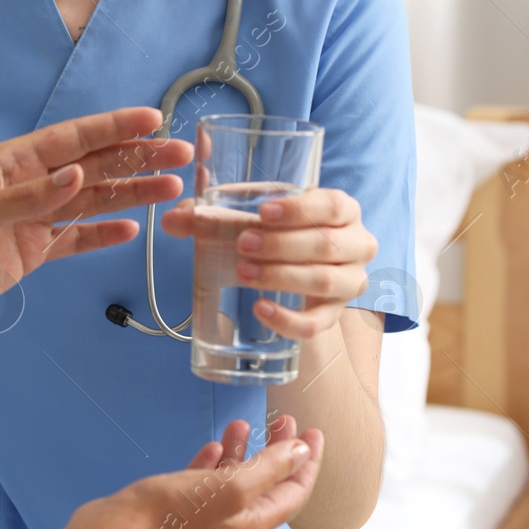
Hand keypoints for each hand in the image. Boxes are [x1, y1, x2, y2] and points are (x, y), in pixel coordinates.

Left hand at [0, 106, 191, 331]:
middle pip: (95, 165)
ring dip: (132, 194)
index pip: (74, 139)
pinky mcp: (36, 250)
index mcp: (13, 163)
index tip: (153, 120)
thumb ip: (30, 197)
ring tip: (173, 190)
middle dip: (138, 159)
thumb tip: (80, 174)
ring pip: (95, 200)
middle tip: (181, 155)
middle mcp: (30, 184)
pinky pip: (79, 237)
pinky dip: (106, 233)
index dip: (114, 127)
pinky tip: (133, 230)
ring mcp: (36, 218)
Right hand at [0, 418, 323, 528]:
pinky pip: (206, 486)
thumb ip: (268, 468)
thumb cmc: (174, 512)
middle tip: (284, 422)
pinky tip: (214, 446)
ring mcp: (206, 522)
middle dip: (279, 453)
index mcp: (252, 524)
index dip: (307, 461)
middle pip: (267, 485)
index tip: (313, 432)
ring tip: (243, 423)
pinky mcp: (180, 514)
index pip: (293, 492)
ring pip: (236, 483)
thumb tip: (300, 454)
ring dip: (244, 453)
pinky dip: (215, 465)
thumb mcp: (231, 485)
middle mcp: (233, 527)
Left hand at [161, 188, 376, 339]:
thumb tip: (171, 220)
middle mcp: (356, 244)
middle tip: (242, 244)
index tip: (262, 212)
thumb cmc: (275, 233)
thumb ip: (210, 216)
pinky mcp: (334, 315)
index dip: (300, 209)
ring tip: (243, 272)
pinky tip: (261, 309)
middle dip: (282, 245)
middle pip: (327, 245)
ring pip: (323, 281)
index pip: (333, 205)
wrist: (296, 271)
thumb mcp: (249, 217)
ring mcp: (349, 282)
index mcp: (343, 210)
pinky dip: (288, 319)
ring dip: (282, 276)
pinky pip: (317, 324)